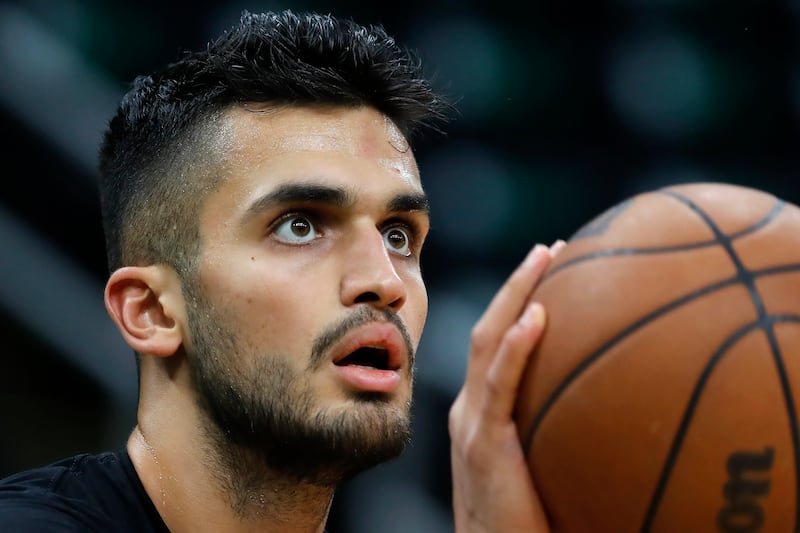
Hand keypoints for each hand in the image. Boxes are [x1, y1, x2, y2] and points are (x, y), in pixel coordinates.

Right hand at [449, 241, 563, 531]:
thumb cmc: (524, 525)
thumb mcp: (540, 470)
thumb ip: (559, 434)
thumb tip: (617, 407)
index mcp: (479, 414)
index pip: (495, 344)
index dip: (517, 302)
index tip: (550, 271)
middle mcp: (469, 410)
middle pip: (488, 329)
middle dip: (516, 285)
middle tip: (550, 249)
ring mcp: (471, 424)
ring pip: (488, 343)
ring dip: (515, 295)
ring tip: (544, 258)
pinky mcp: (482, 444)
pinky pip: (499, 384)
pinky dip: (516, 347)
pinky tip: (537, 316)